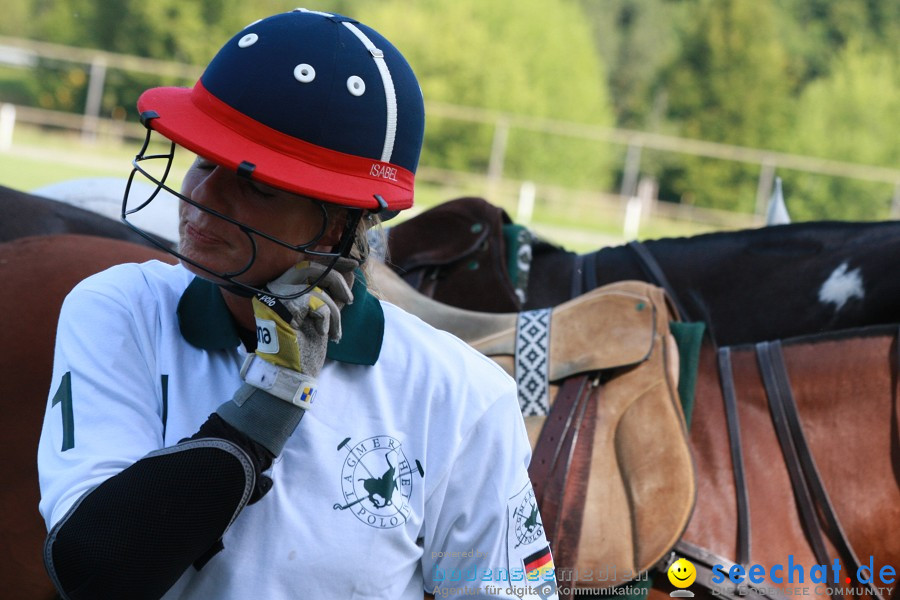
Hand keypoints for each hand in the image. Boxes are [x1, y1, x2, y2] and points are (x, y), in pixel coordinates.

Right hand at [216, 261, 352, 458]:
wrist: (291, 374)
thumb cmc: (305, 347)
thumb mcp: (324, 316)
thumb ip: (334, 294)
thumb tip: (350, 273)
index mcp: (283, 288)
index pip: (309, 263)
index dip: (333, 261)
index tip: (353, 264)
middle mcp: (274, 288)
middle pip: (311, 266)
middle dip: (337, 278)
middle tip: (350, 299)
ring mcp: (275, 295)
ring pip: (316, 282)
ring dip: (334, 307)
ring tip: (336, 330)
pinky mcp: (282, 306)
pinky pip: (317, 301)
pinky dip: (327, 318)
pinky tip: (323, 333)